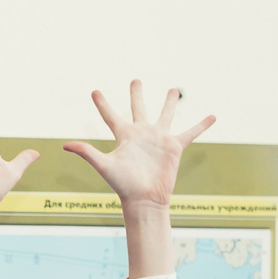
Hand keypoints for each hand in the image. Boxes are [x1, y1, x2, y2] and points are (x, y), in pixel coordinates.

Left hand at [65, 81, 214, 213]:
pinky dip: (202, 125)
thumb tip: (65, 145)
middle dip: (137, 94)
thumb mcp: (104, 165)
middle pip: (139, 108)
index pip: (110, 115)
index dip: (102, 103)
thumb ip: (87, 153)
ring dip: (169, 102)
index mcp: (124, 136)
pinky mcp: (174, 147)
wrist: (144, 199)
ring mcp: (158, 139)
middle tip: (136, 79)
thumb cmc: (123, 184)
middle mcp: (141, 134)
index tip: (94, 91)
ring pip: (165, 114)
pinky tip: (213, 116)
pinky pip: (191, 133)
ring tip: (173, 90)